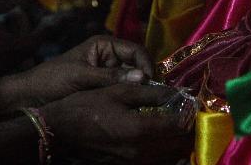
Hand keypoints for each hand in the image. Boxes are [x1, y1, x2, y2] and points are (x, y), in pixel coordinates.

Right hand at [0, 0, 41, 77]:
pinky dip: (5, 53)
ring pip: (15, 61)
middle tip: (17, 20)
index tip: (48, 23)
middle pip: (24, 53)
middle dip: (27, 36)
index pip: (29, 43)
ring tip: (1, 26)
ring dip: (16, 44)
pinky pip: (3, 66)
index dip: (42, 34)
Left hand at [19, 35, 152, 104]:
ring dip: (138, 88)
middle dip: (144, 77)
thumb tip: (142, 77)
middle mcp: (109, 55)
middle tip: (152, 96)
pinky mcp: (105, 86)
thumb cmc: (53, 79)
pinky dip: (129, 96)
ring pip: (132, 78)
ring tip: (144, 102)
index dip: (146, 64)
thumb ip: (110, 77)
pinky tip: (133, 105)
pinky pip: (123, 89)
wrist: (32, 94)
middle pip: (137, 64)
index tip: (150, 82)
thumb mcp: (82, 76)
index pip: (135, 50)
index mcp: (104, 44)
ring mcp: (108, 71)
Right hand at [44, 83, 192, 163]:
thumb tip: (176, 92)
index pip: (179, 126)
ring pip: (170, 158)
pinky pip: (156, 163)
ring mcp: (135, 164)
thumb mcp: (117, 92)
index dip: (189, 114)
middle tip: (188, 116)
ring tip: (177, 128)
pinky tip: (162, 142)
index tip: (191, 104)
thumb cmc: (87, 106)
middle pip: (179, 146)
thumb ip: (149, 93)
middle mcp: (142, 152)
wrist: (59, 133)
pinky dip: (165, 154)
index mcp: (140, 130)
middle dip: (187, 131)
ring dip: (179, 144)